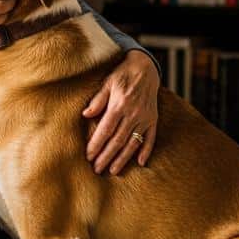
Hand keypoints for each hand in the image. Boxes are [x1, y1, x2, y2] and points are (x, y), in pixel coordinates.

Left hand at [82, 49, 159, 174]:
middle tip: (97, 169)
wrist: (146, 68)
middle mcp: (133, 114)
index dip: (96, 145)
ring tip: (113, 171)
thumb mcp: (107, 83)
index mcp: (119, 105)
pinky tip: (141, 163)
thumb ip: (97, 100)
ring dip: (123, 158)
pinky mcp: (153, 119)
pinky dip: (146, 151)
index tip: (88, 157)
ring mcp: (144, 118)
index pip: (105, 131)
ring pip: (132, 143)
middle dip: (106, 157)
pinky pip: (150, 138)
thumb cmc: (122, 75)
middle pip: (117, 141)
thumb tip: (85, 114)